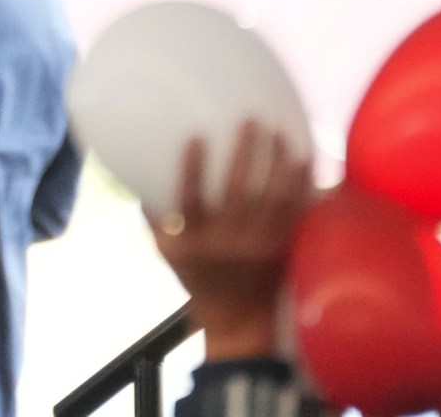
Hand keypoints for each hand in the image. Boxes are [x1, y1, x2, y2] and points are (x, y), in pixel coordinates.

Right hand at [150, 123, 312, 360]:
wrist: (238, 319)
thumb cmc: (197, 279)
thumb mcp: (165, 252)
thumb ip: (153, 218)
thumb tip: (136, 178)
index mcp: (196, 241)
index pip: (191, 201)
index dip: (191, 170)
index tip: (194, 136)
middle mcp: (230, 241)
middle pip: (238, 193)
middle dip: (245, 155)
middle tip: (252, 121)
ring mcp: (260, 244)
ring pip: (274, 199)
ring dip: (279, 164)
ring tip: (282, 133)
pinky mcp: (283, 247)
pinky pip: (296, 212)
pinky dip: (302, 186)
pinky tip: (305, 160)